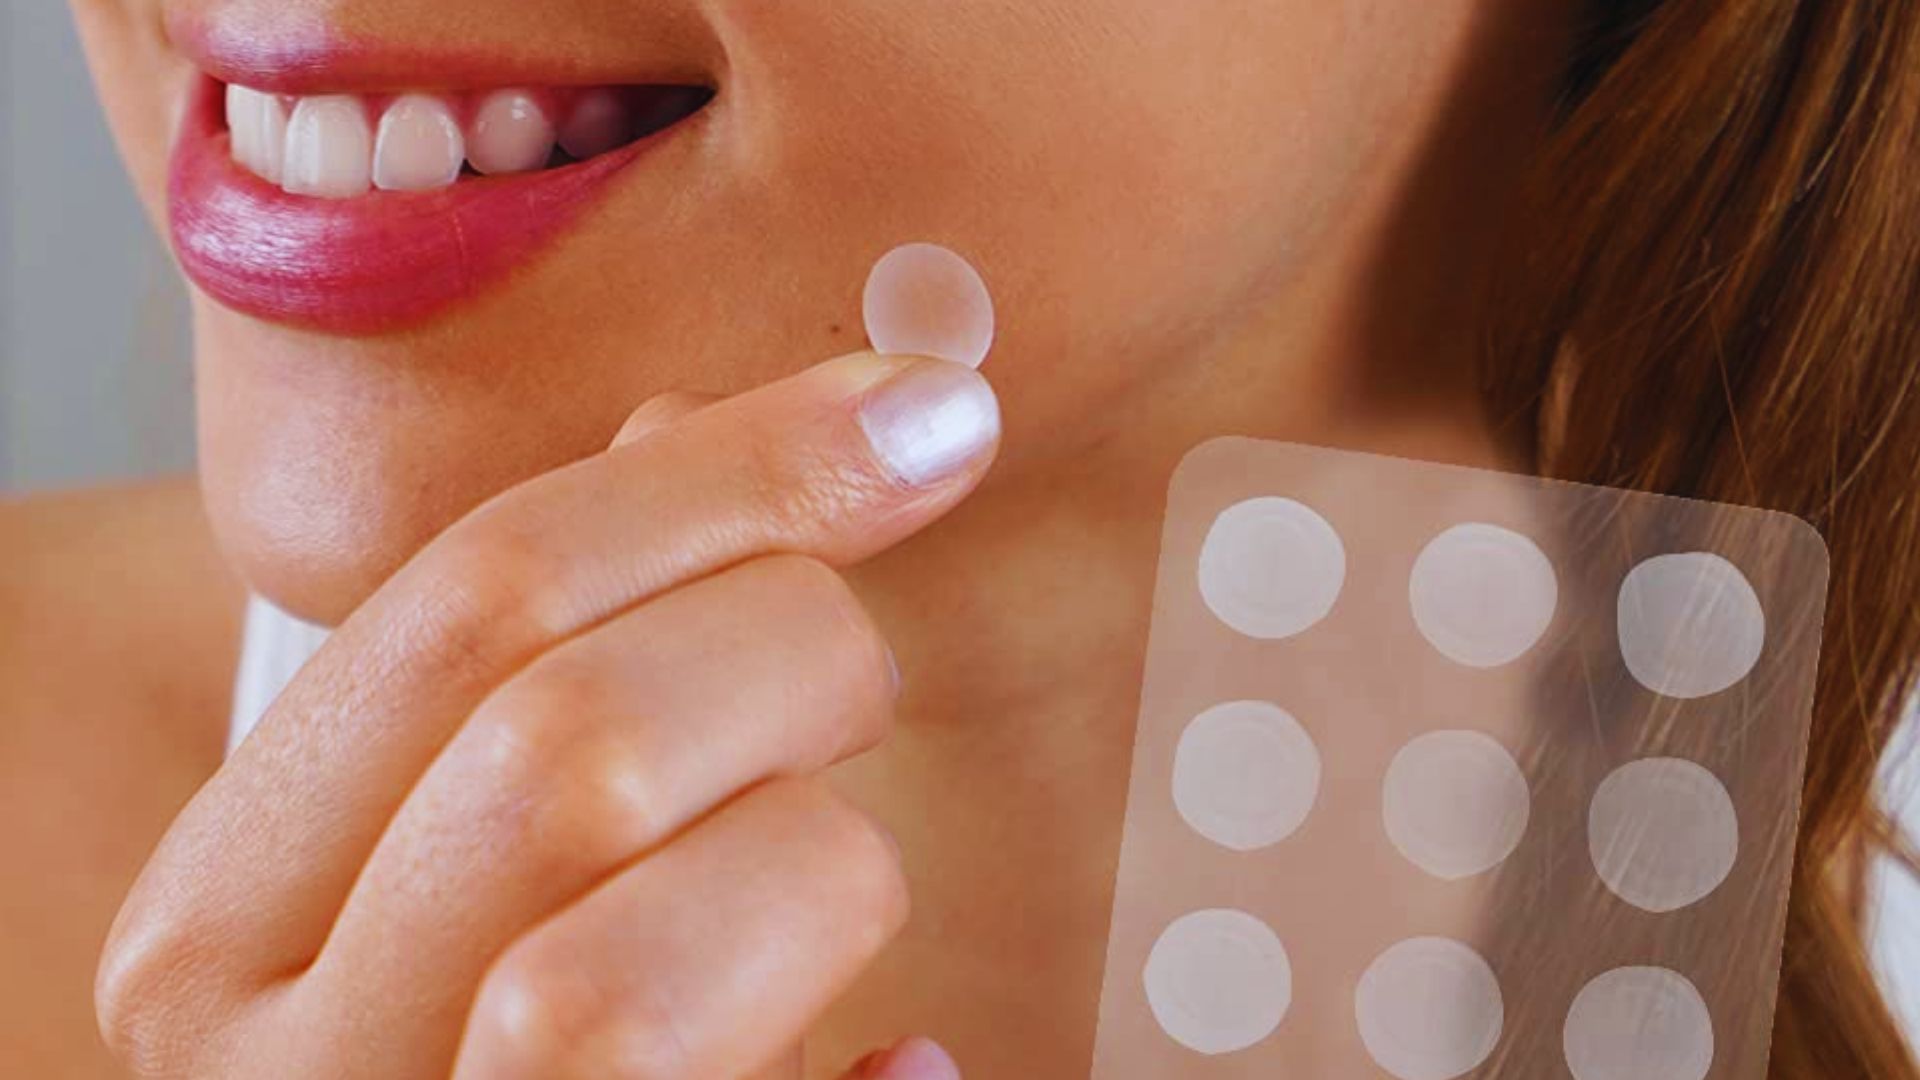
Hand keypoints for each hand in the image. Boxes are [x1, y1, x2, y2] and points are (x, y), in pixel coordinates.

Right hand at [95, 352, 998, 1078]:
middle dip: (785, 656)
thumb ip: (543, 650)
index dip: (732, 475)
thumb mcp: (450, 836)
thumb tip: (690, 423)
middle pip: (565, 758)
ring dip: (807, 879)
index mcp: (224, 913)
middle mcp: (282, 1071)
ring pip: (620, 987)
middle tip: (857, 677)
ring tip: (829, 890)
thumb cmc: (473, 1023)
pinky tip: (901, 1064)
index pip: (471, 603)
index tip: (927, 411)